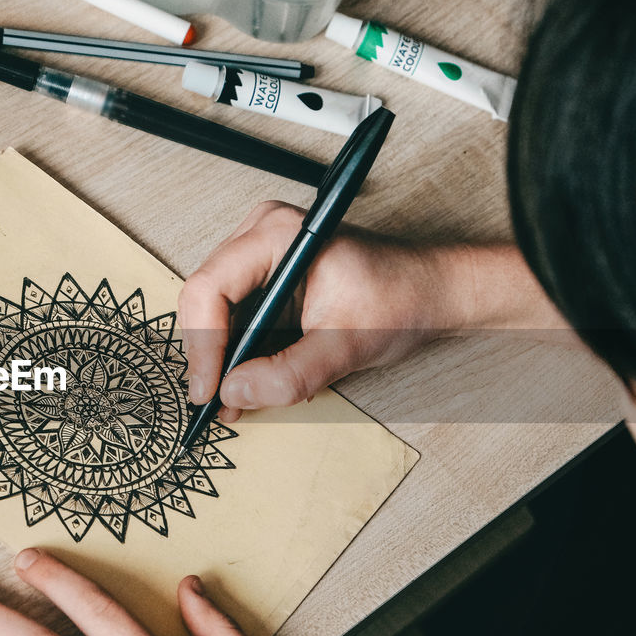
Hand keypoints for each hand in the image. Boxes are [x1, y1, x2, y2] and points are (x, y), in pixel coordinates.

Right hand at [179, 201, 475, 422]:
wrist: (433, 293)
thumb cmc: (402, 300)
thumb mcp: (347, 346)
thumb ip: (290, 373)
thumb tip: (235, 393)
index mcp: (278, 234)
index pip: (209, 288)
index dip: (201, 344)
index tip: (208, 390)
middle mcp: (261, 234)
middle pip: (204, 299)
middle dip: (208, 355)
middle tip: (216, 402)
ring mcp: (260, 252)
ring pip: (213, 310)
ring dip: (221, 356)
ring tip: (233, 397)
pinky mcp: (265, 274)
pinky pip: (232, 313)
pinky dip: (237, 350)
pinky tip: (250, 378)